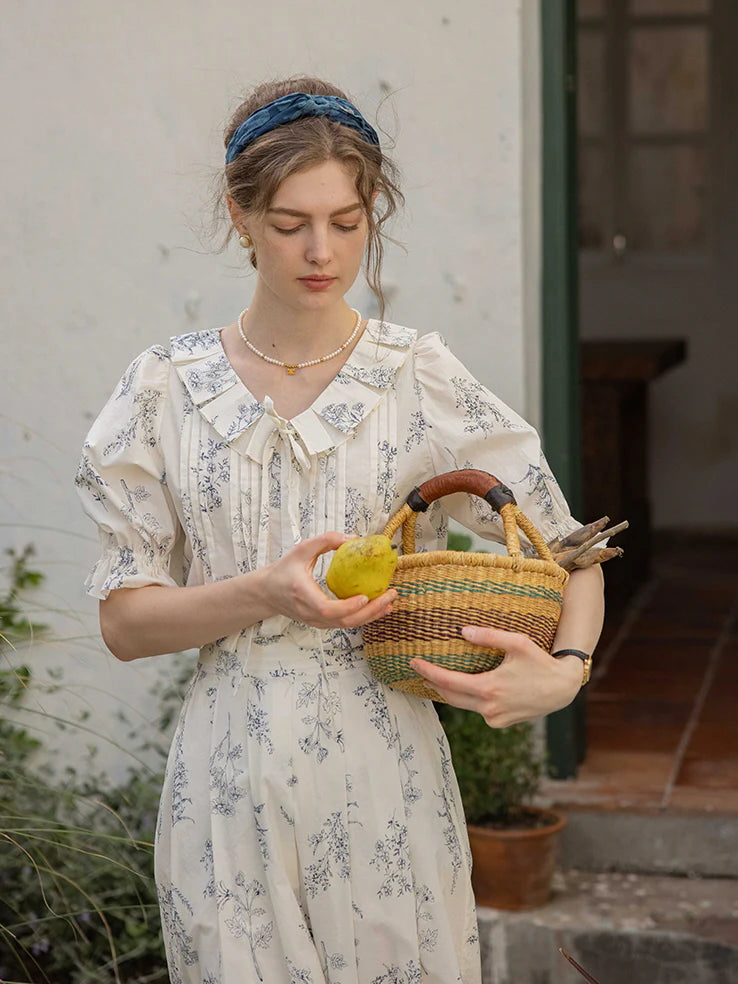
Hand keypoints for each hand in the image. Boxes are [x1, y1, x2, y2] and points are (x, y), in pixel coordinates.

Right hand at [261, 532, 395, 629]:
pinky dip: (363, 617)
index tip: (365, 597)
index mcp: (303, 595)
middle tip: (390, 596)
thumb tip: (353, 538)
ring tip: (389, 602)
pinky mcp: (322, 623)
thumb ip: (325, 541)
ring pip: (346, 625)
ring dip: (370, 616)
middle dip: (370, 611)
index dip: (347, 607)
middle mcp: (310, 612)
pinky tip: (378, 608)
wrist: (267, 593)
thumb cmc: (284, 570)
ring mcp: (316, 621)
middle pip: (343, 621)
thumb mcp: (301, 550)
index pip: (327, 609)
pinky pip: (345, 623)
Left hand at [409, 626, 581, 726]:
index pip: (448, 682)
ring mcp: (494, 718)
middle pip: (450, 696)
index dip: (428, 672)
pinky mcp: (500, 723)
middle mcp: (488, 707)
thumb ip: (489, 636)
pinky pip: (477, 709)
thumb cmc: (540, 662)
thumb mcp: (517, 643)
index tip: (413, 662)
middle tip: (418, 669)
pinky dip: (469, 699)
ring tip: (435, 679)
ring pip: (463, 705)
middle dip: (432, 683)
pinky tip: (467, 688)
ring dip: (449, 692)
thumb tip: (462, 631)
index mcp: (489, 688)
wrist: (562, 689)